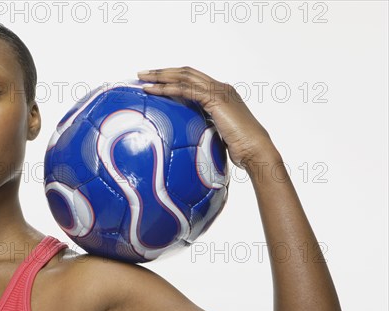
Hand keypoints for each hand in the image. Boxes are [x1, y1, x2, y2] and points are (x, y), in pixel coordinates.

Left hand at [138, 67, 279, 169]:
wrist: (256, 151)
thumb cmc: (241, 149)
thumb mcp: (218, 134)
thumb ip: (206, 127)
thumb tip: (191, 136)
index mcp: (222, 93)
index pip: (193, 78)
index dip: (174, 77)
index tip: (156, 80)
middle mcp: (220, 87)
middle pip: (186, 72)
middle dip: (163, 71)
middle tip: (143, 73)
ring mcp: (219, 91)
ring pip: (184, 76)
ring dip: (161, 76)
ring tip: (142, 78)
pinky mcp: (215, 99)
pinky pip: (186, 90)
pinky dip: (167, 88)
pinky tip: (152, 91)